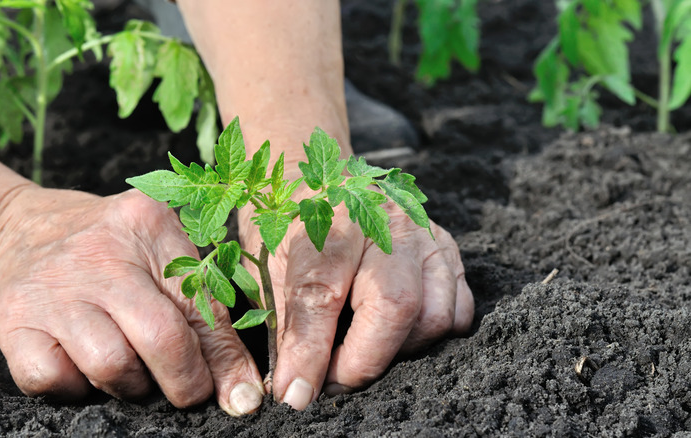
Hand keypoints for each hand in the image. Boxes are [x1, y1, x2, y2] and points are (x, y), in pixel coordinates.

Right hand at [0, 188, 263, 414]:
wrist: (5, 230)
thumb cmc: (99, 247)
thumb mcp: (152, 249)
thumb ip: (198, 301)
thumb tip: (239, 383)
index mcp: (148, 224)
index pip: (202, 303)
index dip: (226, 359)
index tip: (242, 396)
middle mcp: (100, 253)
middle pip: (162, 337)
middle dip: (185, 382)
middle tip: (188, 392)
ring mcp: (52, 287)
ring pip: (112, 367)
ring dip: (129, 386)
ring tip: (128, 369)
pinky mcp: (13, 321)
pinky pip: (54, 380)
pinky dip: (74, 388)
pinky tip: (79, 366)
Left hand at [238, 185, 473, 409]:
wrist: (324, 179)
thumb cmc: (291, 223)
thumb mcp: (269, 264)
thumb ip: (286, 322)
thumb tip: (294, 389)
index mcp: (328, 217)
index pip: (321, 293)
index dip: (309, 352)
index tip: (296, 393)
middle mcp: (384, 219)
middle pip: (395, 305)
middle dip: (363, 361)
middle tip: (332, 380)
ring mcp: (423, 233)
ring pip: (433, 314)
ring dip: (398, 351)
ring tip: (362, 351)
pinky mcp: (447, 248)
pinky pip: (458, 309)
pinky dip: (429, 335)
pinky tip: (396, 334)